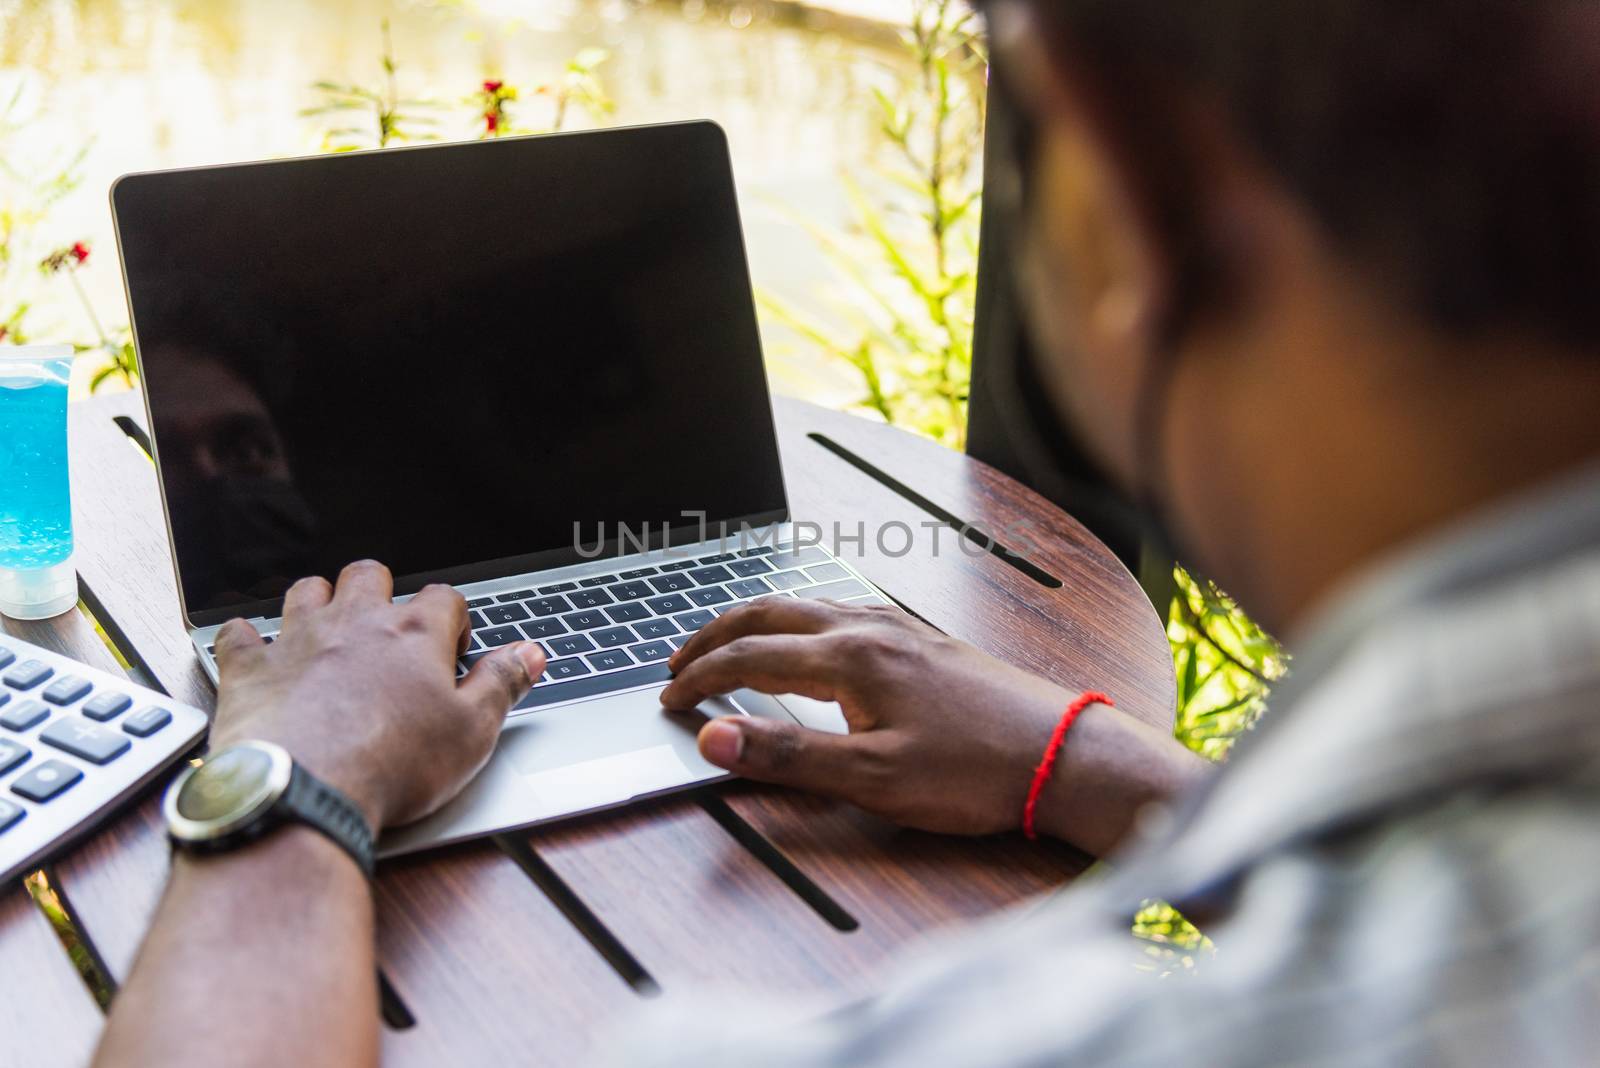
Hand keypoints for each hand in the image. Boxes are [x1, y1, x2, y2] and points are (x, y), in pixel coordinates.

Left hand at [208, 560, 545, 830]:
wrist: (305, 792)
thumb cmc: (391, 765)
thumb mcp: (473, 732)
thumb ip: (502, 684)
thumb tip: (529, 654)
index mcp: (413, 635)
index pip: (443, 598)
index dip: (451, 619)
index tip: (450, 648)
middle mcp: (354, 623)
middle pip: (369, 575)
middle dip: (380, 592)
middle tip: (388, 629)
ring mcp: (297, 641)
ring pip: (307, 591)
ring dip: (319, 602)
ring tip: (328, 629)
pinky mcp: (250, 669)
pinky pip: (239, 634)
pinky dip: (247, 638)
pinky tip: (253, 648)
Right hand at [660, 598, 1078, 835]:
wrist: (1063, 753)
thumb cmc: (976, 771)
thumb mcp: (872, 779)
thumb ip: (787, 758)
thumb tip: (712, 740)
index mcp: (850, 657)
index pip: (749, 657)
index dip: (700, 679)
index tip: (669, 701)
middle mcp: (870, 628)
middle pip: (768, 613)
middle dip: (714, 635)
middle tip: (676, 664)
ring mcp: (898, 627)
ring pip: (804, 607)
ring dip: (755, 624)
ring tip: (726, 648)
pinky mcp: (921, 639)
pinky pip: (838, 611)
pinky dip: (796, 623)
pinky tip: (804, 646)